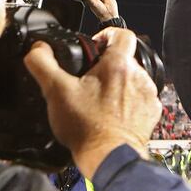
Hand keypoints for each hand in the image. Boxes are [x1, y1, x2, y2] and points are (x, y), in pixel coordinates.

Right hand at [24, 28, 160, 178]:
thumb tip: (38, 48)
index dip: (106, 35)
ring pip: (133, 79)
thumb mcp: (55, 91)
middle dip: (107, 64)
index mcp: (118, 65)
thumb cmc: (87, 127)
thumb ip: (42, 63)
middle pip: (125, 58)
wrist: (110, 156)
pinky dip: (128, 102)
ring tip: (99, 99)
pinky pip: (141, 98)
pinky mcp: (152, 112)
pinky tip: (111, 113)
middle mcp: (139, 76)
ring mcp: (149, 95)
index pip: (122, 33)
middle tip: (89, 79)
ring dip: (118, 84)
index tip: (94, 46)